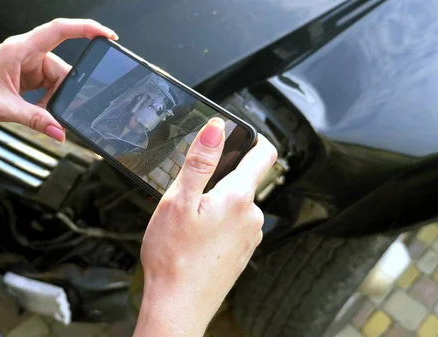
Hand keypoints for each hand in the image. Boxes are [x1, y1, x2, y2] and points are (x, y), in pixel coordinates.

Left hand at [0, 18, 117, 141]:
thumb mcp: (4, 109)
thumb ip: (35, 120)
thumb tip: (60, 132)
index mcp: (20, 49)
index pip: (59, 30)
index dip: (86, 29)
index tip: (107, 35)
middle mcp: (27, 53)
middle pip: (62, 68)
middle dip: (64, 92)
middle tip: (59, 111)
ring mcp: (28, 66)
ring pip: (57, 81)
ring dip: (54, 100)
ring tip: (41, 115)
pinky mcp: (27, 78)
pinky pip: (48, 88)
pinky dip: (48, 103)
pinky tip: (38, 113)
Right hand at [134, 118, 277, 336]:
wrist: (178, 305)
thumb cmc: (173, 257)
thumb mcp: (178, 200)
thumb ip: (199, 161)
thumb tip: (216, 129)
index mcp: (238, 197)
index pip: (264, 154)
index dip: (253, 138)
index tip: (239, 135)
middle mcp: (252, 216)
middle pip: (244, 180)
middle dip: (220, 178)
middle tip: (190, 193)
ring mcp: (249, 236)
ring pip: (237, 204)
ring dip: (217, 204)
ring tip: (189, 221)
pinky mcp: (242, 253)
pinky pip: (234, 226)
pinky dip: (217, 225)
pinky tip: (196, 239)